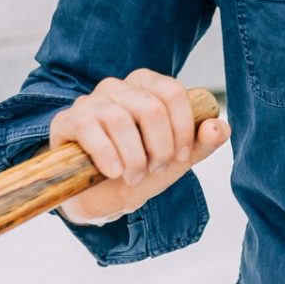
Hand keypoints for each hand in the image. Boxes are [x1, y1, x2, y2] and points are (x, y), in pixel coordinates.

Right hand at [49, 70, 230, 224]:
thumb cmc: (141, 169)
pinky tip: (114, 173)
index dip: (183, 130)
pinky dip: (108, 157)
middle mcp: (118, 86)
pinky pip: (91, 130)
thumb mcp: (178, 159)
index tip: (180, 157)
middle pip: (151, 108)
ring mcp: (90, 101)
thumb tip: (217, 126)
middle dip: (159, 148)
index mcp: (148, 86)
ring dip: (134, 158)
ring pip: (121, 121)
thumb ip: (204, 141)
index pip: (175, 94)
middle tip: (154, 169)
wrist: (102, 197)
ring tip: (134, 176)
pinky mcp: (67, 120)